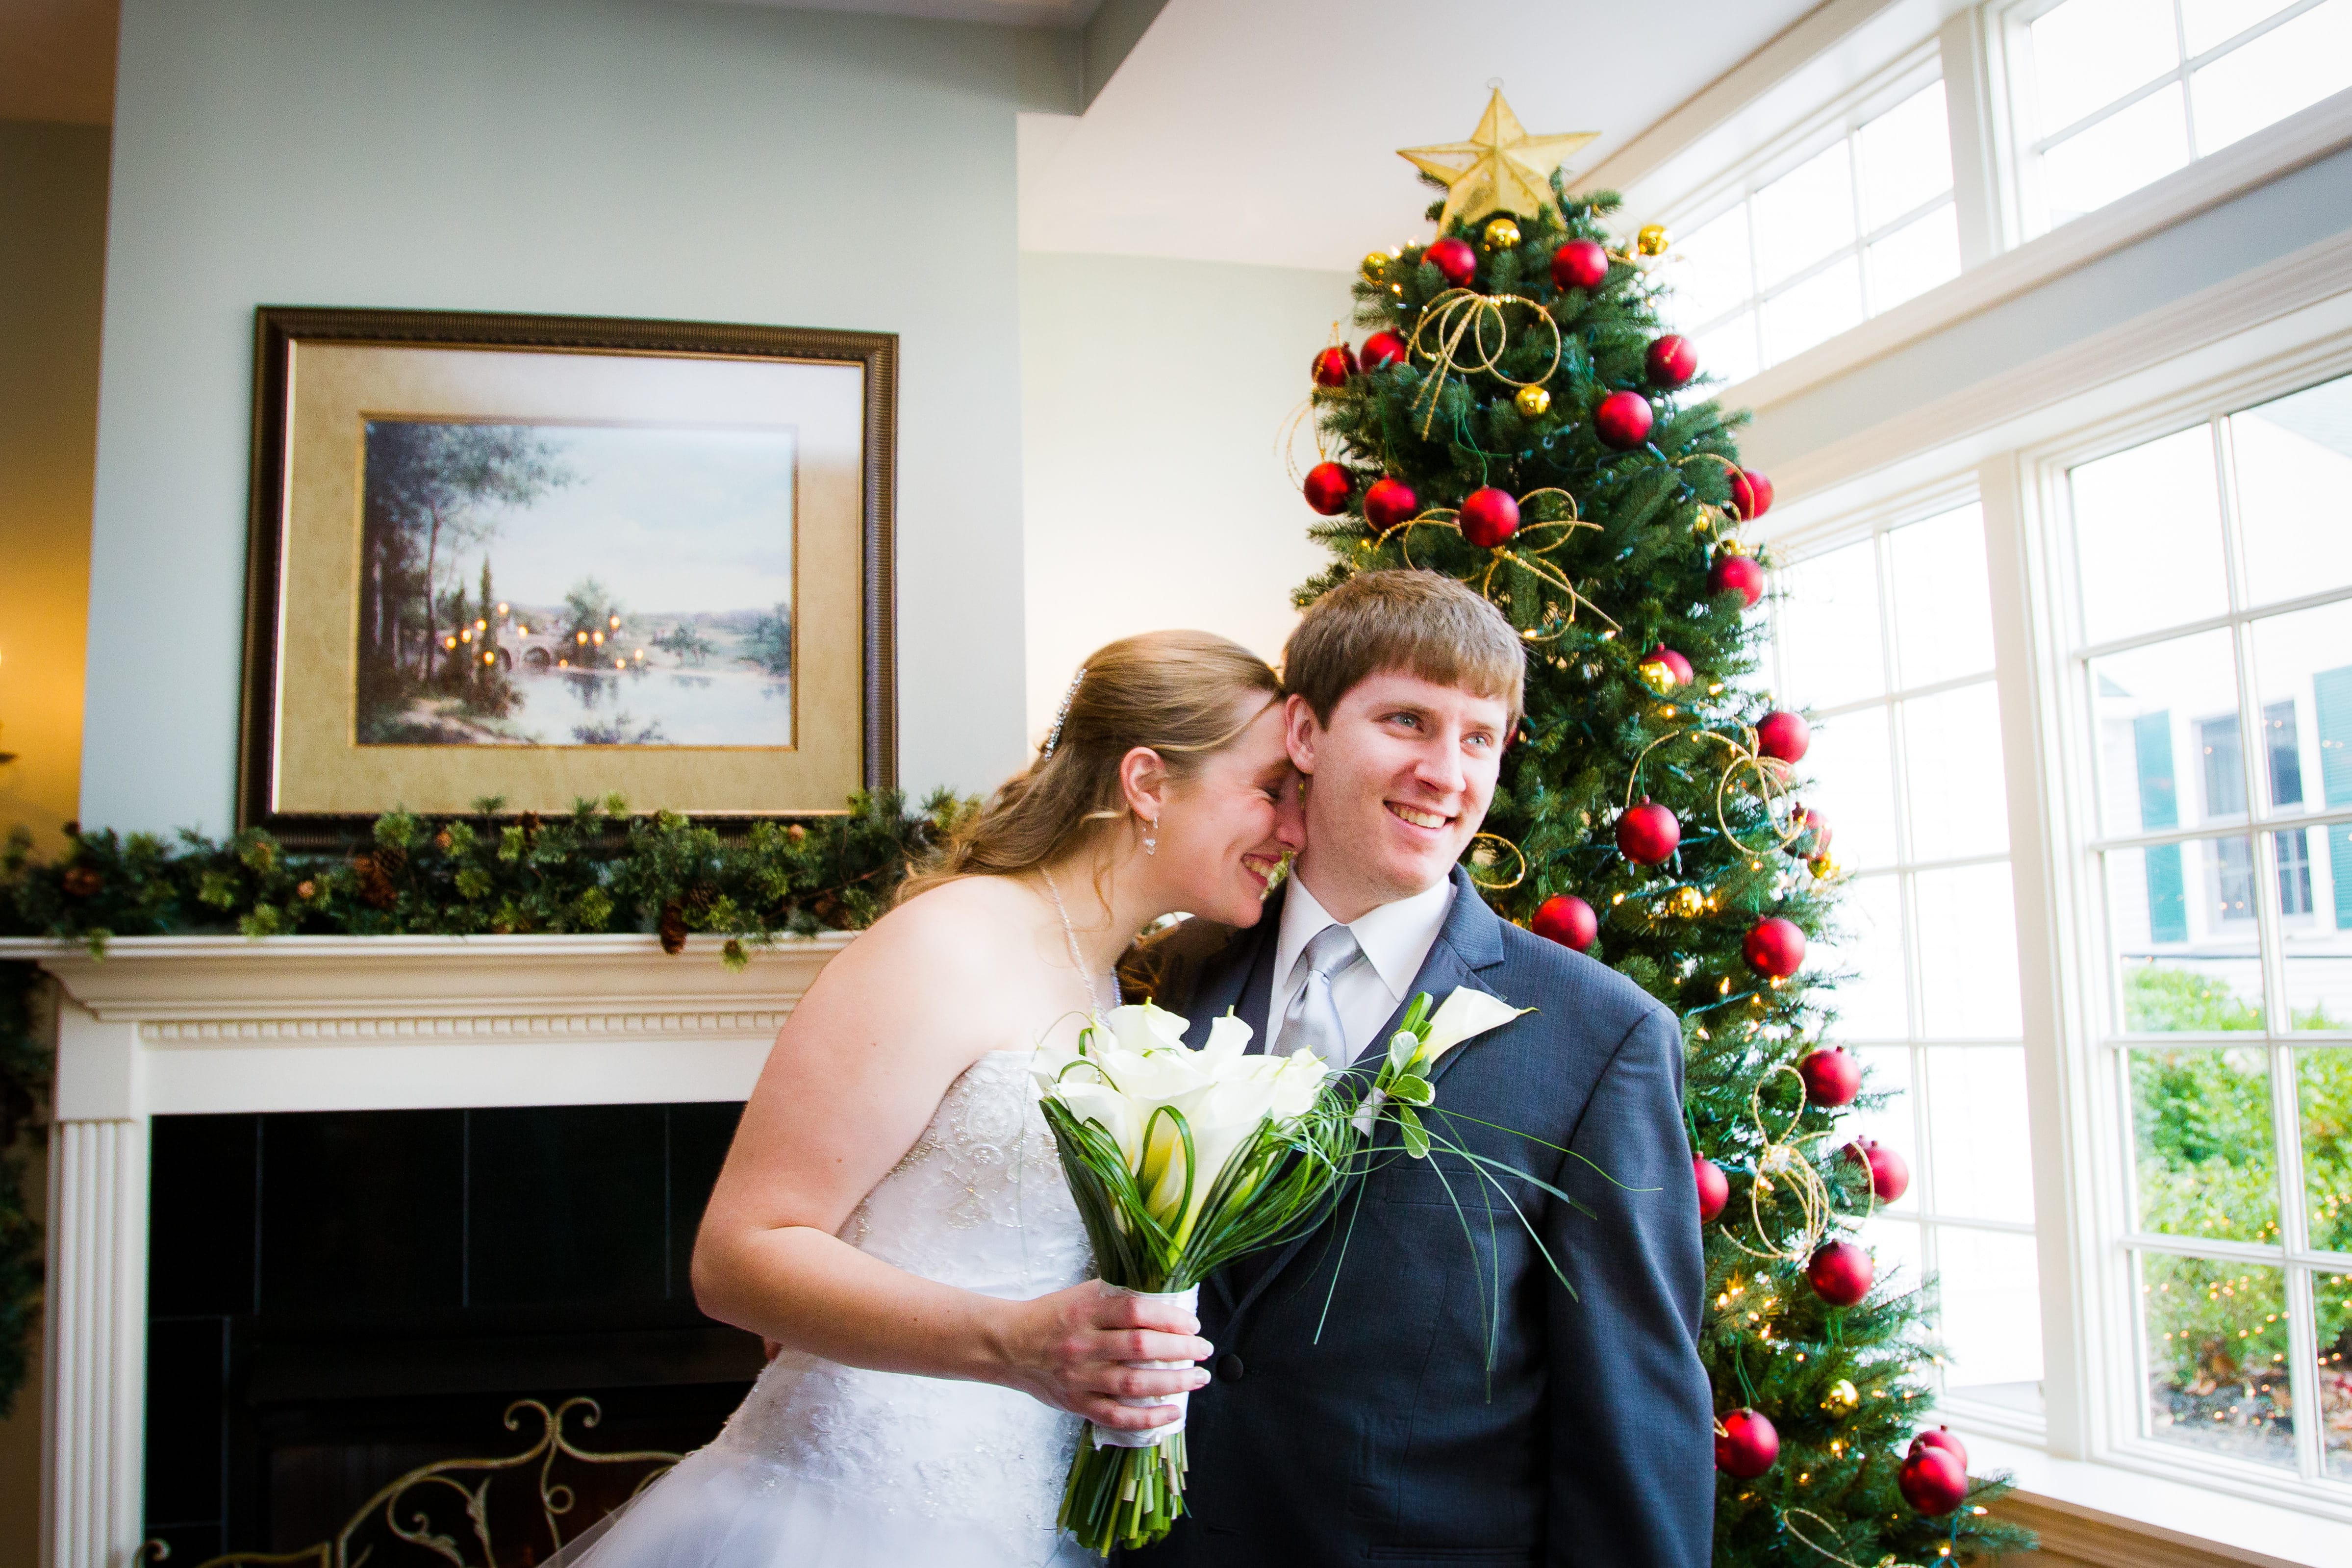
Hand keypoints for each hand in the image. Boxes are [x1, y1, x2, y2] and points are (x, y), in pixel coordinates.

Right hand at [995, 1279, 1212, 1430]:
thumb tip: (1166, 1301)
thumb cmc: (1052, 1316)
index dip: (1170, 1318)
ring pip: (1133, 1384)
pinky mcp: (1076, 1404)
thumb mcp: (1081, 1295)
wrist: (1008, 1345)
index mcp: (1085, 1311)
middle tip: (1204, 1350)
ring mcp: (1079, 1378)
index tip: (1192, 1324)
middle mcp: (1083, 1345)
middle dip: (1180, 1349)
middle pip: (1140, 1347)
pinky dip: (1148, 1418)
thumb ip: (1118, 1297)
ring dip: (1173, 1383)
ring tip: (1197, 1378)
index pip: (1136, 1311)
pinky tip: (1172, 1412)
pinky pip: (1118, 1416)